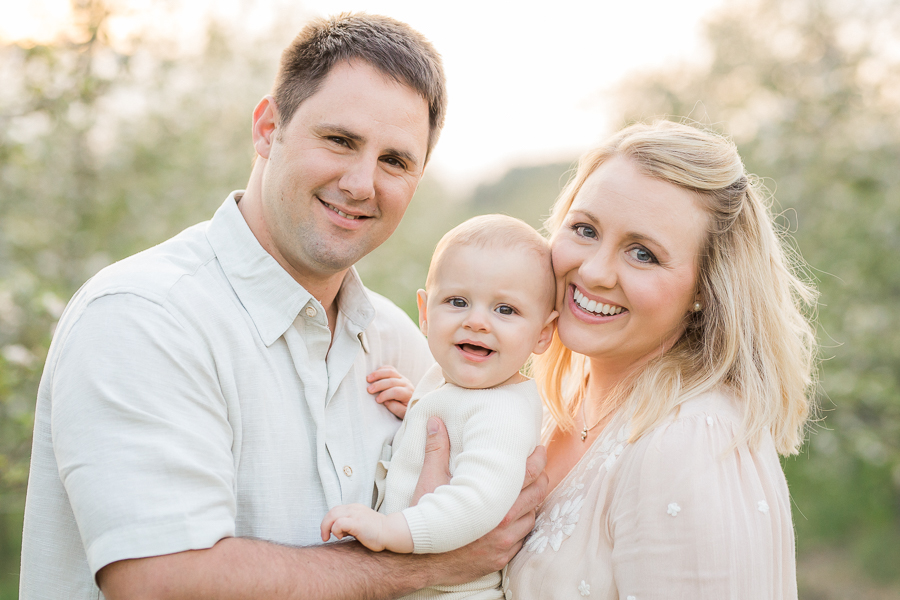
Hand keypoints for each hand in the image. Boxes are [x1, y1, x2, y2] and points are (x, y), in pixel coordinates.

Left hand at [321, 504, 412, 553]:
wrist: (391, 533)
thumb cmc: (377, 533)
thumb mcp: (360, 525)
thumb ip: (350, 525)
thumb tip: (338, 531)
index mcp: (355, 508)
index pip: (336, 510)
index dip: (328, 521)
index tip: (328, 533)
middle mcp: (354, 508)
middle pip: (332, 512)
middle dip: (324, 525)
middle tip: (325, 537)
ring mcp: (355, 514)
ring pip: (333, 515)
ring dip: (327, 527)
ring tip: (331, 537)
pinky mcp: (357, 522)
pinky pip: (339, 523)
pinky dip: (336, 530)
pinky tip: (341, 537)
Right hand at [367, 365, 414, 418]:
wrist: (414, 402)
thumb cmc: (407, 409)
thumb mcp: (404, 413)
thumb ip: (396, 408)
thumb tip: (386, 402)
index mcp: (408, 393)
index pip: (396, 391)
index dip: (385, 395)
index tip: (377, 400)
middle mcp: (406, 383)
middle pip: (391, 381)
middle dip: (379, 385)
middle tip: (369, 390)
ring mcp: (402, 378)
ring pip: (390, 372)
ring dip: (378, 374)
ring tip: (368, 379)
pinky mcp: (398, 375)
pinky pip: (390, 369)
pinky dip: (381, 370)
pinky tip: (373, 374)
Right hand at [412, 417, 548, 583]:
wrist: (417, 560)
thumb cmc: (425, 517)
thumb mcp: (429, 480)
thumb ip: (437, 449)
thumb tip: (435, 421)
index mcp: (492, 499)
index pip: (529, 474)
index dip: (538, 460)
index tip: (538, 450)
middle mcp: (503, 522)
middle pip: (538, 495)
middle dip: (541, 478)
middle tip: (538, 468)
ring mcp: (504, 544)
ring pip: (532, 518)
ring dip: (531, 504)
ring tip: (525, 492)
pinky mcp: (500, 559)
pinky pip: (522, 540)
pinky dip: (521, 527)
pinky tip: (513, 519)